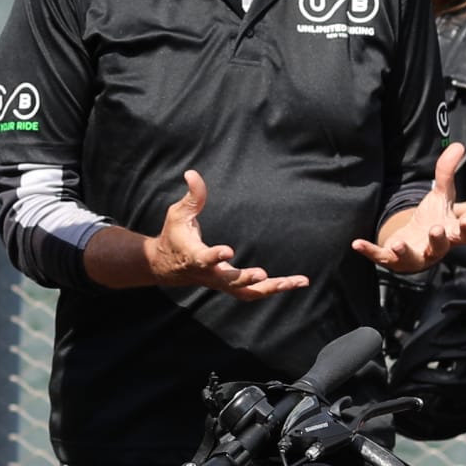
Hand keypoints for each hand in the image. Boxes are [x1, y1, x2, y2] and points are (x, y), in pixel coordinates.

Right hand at [142, 171, 306, 299]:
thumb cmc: (175, 236)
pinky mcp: (230, 286)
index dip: (215, 255)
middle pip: (230, 282)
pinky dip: (273, 288)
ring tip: (298, 281)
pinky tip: (294, 283)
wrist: (167, 267)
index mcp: (195, 256)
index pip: (204, 258)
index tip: (228, 250)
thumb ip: (192, 196)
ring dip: (272, 288)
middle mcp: (209, 274)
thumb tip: (192, 173)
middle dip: (246, 278)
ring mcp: (221, 283)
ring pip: (247, 292)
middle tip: (263, 274)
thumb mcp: (179, 214)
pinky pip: (253, 292)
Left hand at [350, 144, 465, 273]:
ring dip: (405, 252)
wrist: (415, 241)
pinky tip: (357, 243)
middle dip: (438, 239)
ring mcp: (415, 256)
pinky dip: (370, 251)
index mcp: (451, 233)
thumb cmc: (434, 219)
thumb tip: (457, 146)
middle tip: (436, 229)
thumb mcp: (441, 195)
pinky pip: (382, 257)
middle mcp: (435, 248)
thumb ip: (447, 172)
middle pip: (440, 247)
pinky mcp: (394, 259)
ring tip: (398, 244)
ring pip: (412, 258)